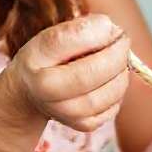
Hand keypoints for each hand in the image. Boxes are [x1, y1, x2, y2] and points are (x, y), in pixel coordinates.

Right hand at [7, 15, 129, 131]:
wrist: (28, 93)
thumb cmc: (46, 58)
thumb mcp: (52, 35)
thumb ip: (80, 30)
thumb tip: (113, 32)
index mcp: (36, 57)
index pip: (73, 39)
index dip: (100, 31)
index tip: (109, 26)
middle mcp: (46, 88)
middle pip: (94, 72)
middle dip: (118, 54)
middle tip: (123, 42)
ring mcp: (64, 111)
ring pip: (110, 92)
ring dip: (122, 72)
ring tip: (117, 61)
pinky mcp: (81, 125)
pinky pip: (113, 107)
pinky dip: (118, 90)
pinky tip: (109, 80)